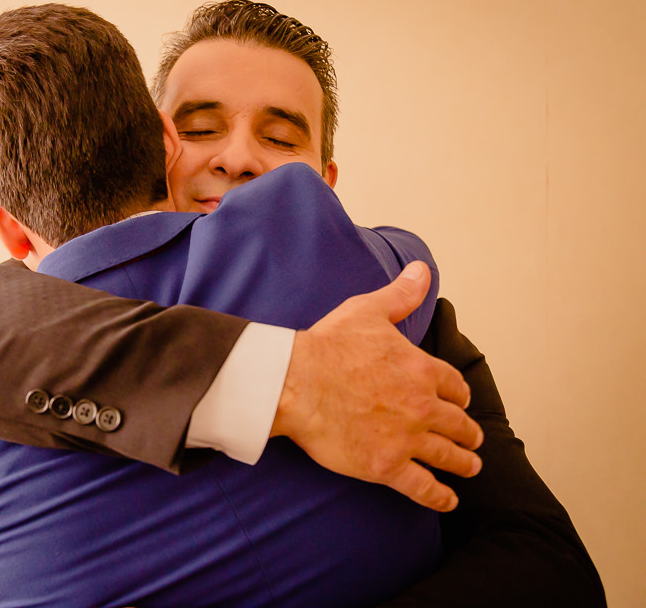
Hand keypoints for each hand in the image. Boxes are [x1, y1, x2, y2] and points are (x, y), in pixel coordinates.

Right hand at [271, 261, 482, 511]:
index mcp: (421, 370)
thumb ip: (400, 294)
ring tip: (470, 466)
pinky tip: (448, 499)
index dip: (459, 394)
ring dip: (463, 462)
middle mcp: (421, 406)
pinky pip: (422, 487)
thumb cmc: (328, 346)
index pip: (453, 386)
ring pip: (447, 455)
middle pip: (457, 423)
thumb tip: (422, 270)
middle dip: (467, 431)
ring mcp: (406, 438)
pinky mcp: (386, 465)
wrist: (296, 383)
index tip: (460, 401)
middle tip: (472, 438)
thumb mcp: (368, 310)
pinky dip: (439, 496)